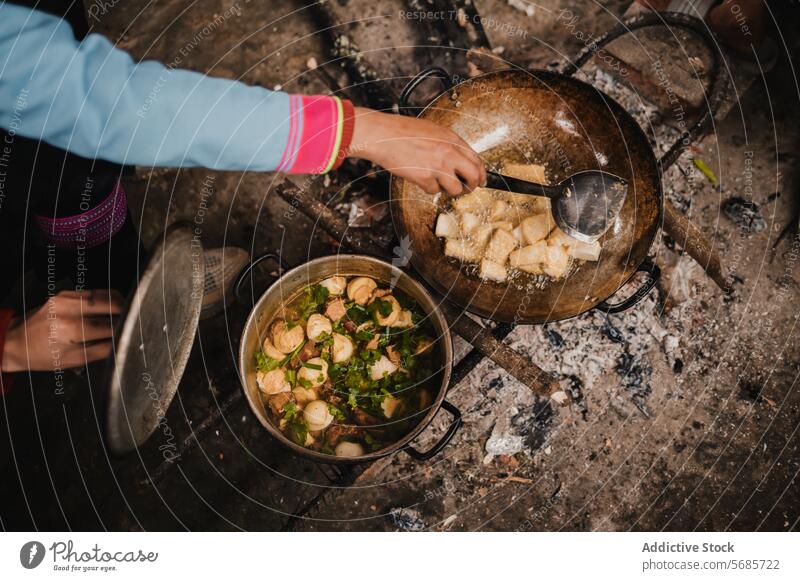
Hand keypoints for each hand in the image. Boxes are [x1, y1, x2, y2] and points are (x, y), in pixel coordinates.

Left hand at [1, 289, 123, 372]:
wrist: (17, 341)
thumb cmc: (42, 355)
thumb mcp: (75, 360)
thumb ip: (103, 350)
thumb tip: (123, 342)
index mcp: (71, 329)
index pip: (111, 326)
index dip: (125, 331)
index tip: (133, 335)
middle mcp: (69, 308)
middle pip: (114, 304)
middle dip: (126, 315)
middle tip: (130, 325)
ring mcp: (67, 297)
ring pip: (108, 295)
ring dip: (119, 305)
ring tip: (121, 318)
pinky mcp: (66, 292)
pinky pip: (96, 292)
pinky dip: (106, 301)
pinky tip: (106, 312)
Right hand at [348, 107, 485, 195]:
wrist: (383, 135)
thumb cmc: (402, 131)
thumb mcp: (432, 131)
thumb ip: (448, 144)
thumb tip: (459, 160)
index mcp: (452, 139)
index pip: (477, 159)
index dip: (481, 173)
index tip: (480, 179)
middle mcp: (449, 152)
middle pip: (473, 176)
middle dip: (472, 186)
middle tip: (467, 189)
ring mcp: (438, 166)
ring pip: (455, 189)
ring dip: (448, 190)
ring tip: (437, 182)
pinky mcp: (426, 178)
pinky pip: (434, 190)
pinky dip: (427, 187)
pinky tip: (419, 176)